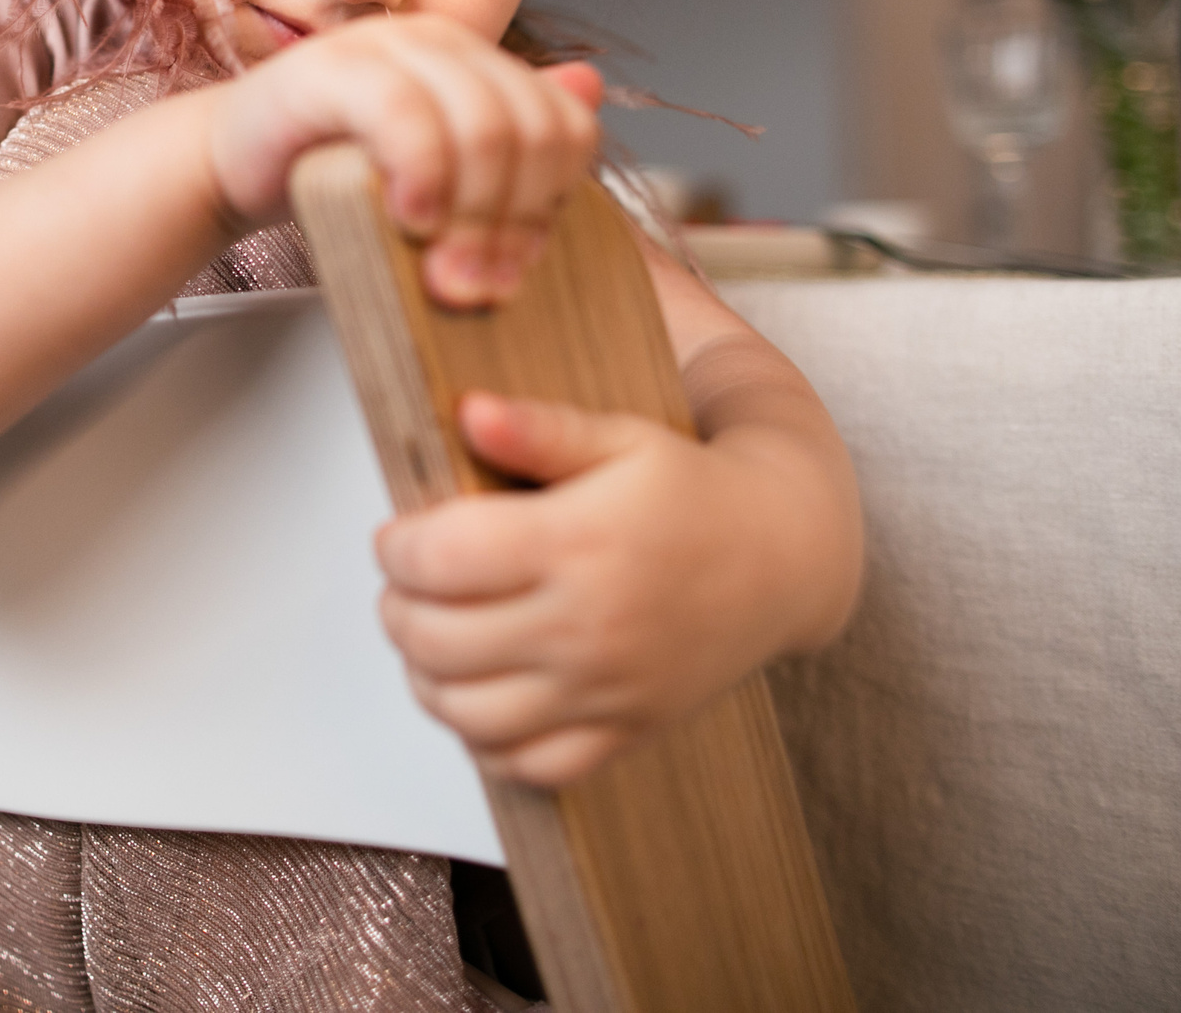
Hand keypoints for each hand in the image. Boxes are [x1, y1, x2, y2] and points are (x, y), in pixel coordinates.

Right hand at [204, 14, 602, 307]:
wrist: (233, 162)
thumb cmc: (331, 171)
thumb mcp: (435, 172)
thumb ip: (506, 142)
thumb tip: (590, 88)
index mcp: (475, 62)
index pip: (563, 126)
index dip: (553, 205)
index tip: (515, 269)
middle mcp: (439, 42)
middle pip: (529, 131)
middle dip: (514, 223)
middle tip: (478, 286)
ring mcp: (385, 47)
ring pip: (480, 126)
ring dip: (471, 215)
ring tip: (443, 270)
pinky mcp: (329, 69)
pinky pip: (404, 116)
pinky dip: (419, 177)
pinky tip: (407, 220)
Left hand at [373, 391, 813, 787]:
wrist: (784, 557)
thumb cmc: (695, 493)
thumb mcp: (621, 437)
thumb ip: (540, 428)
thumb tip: (469, 413)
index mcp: (580, 543)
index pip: (441, 559)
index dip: (396, 547)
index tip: (397, 536)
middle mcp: (589, 626)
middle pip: (438, 639)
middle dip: (398, 607)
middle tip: (405, 584)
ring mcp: (604, 689)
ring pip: (467, 713)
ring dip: (426, 677)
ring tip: (431, 636)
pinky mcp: (622, 732)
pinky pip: (525, 766)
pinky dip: (482, 741)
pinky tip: (480, 692)